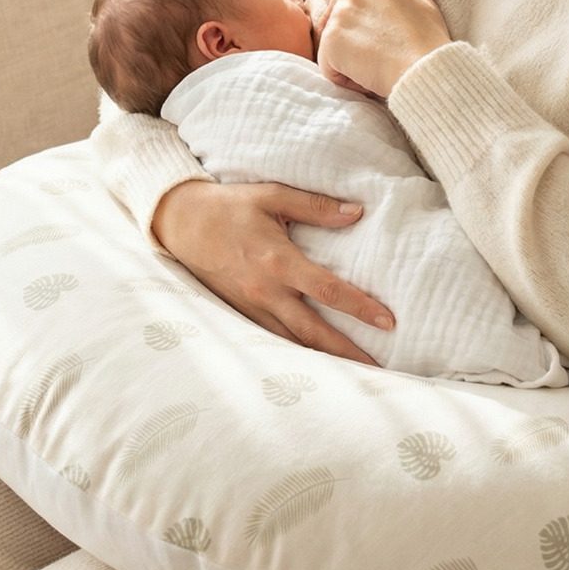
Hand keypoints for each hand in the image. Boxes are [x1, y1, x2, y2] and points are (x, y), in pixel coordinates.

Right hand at [150, 179, 393, 363]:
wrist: (180, 223)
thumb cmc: (229, 206)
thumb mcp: (272, 195)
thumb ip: (316, 206)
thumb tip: (358, 211)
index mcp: (278, 262)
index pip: (328, 291)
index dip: (360, 308)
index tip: (388, 322)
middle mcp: (266, 291)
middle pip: (314, 331)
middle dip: (348, 352)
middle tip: (379, 369)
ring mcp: (251, 306)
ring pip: (294, 342)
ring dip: (325, 359)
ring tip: (355, 373)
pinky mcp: (241, 312)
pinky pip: (274, 339)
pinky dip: (297, 352)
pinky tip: (317, 362)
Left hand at [317, 0, 450, 97]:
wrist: (424, 67)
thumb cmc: (428, 39)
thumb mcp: (422, 2)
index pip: (352, 10)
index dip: (367, 32)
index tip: (387, 43)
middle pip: (339, 28)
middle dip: (354, 46)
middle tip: (382, 57)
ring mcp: (338, 17)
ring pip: (333, 50)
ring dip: (351, 64)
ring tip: (377, 68)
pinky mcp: (330, 43)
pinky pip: (329, 69)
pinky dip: (346, 80)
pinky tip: (369, 77)